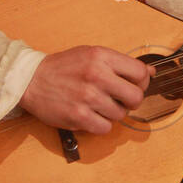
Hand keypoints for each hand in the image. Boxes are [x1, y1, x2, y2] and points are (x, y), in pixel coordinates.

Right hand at [19, 45, 154, 134]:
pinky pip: (105, 128)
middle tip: (120, 99)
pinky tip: (90, 115)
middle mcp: (96, 75)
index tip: (134, 85)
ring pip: (120, 114)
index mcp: (101, 56)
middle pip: (136, 97)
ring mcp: (88, 97)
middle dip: (131, 101)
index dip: (142, 82)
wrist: (31, 80)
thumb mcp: (92, 54)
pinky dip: (100, 125)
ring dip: (112, 113)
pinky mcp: (79, 117)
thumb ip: (120, 63)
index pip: (140, 73)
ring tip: (98, 105)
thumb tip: (151, 72)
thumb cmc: (63, 67)